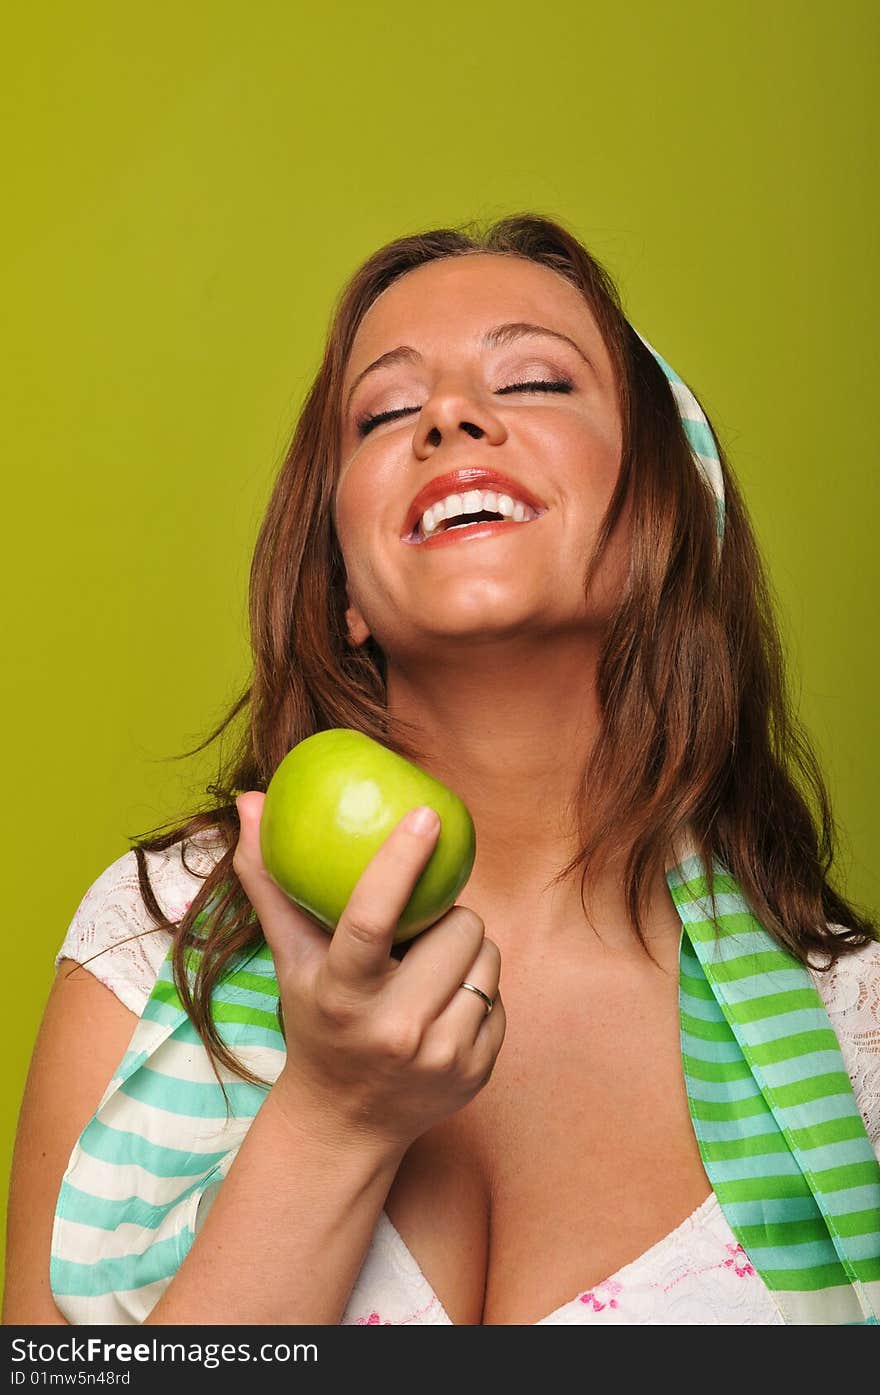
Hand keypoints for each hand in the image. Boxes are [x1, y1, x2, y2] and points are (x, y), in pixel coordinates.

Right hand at [233, 793, 505, 1147]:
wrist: (344, 1125)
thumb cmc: (316, 1024)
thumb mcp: (290, 960)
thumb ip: (272, 884)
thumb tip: (248, 802)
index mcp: (342, 994)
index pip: (371, 918)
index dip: (400, 861)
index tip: (424, 813)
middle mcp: (393, 1028)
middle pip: (457, 928)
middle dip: (446, 918)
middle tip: (421, 934)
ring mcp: (440, 1055)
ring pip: (488, 959)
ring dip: (466, 952)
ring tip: (430, 971)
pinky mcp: (477, 1072)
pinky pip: (498, 999)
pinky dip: (476, 993)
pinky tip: (444, 1009)